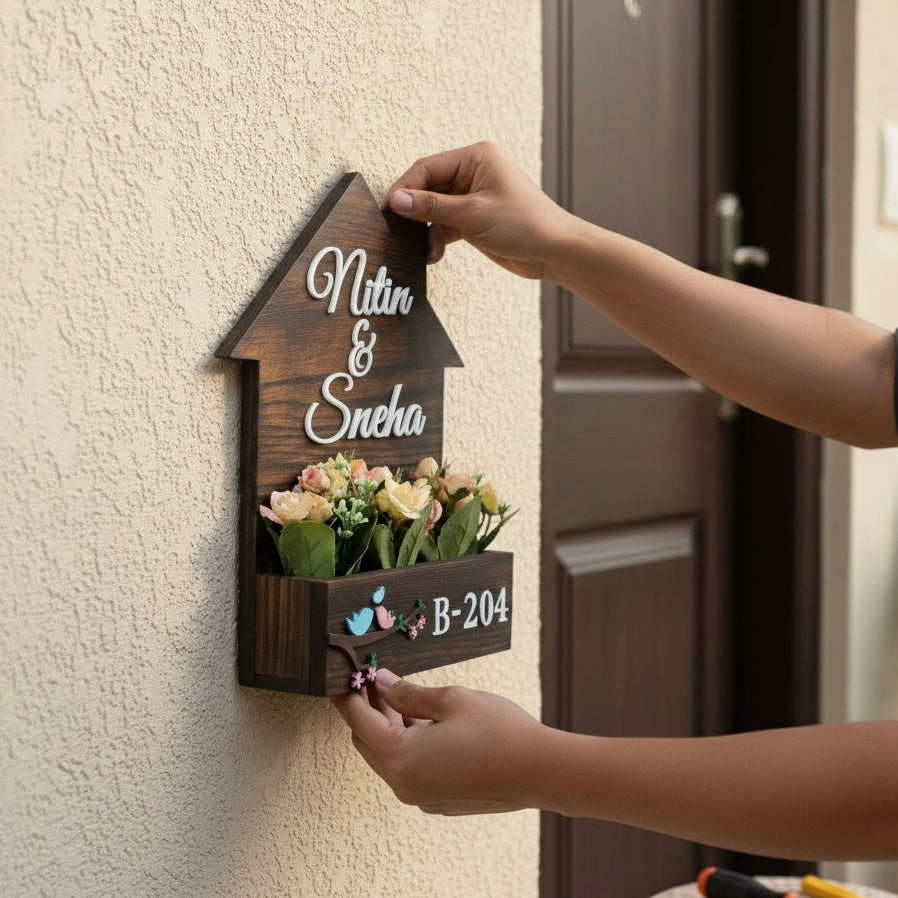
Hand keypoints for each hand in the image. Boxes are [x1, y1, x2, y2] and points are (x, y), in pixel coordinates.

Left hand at [331, 669, 544, 814]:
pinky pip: (409, 770)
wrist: (541, 771)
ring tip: (398, 694)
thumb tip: (382, 684)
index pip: (359, 722)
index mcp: (400, 757)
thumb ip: (408, 693)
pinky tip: (421, 721)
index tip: (343, 676)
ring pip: (389, 757)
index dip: (348, 696)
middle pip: (369, 743)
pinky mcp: (439, 800)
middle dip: (367, 710)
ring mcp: (422, 796)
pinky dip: (406, 745)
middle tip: (373, 679)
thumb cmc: (498, 732)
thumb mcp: (450, 700)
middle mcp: (404, 784)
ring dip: (388, 727)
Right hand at [384, 141, 570, 278]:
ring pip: (435, 210)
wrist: (555, 252)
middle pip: (428, 188)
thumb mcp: (472, 214)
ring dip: (427, 230)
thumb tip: (397, 201)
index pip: (427, 168)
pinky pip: (445, 225)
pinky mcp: (475, 220)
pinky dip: (437, 239)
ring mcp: (474, 197)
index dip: (404, 188)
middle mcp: (473, 173)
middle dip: (415, 212)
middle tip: (397, 231)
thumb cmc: (525, 224)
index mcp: (476, 158)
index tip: (388, 210)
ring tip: (424, 250)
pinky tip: (434, 255)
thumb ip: (432, 207)